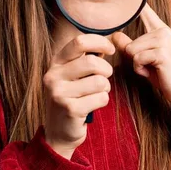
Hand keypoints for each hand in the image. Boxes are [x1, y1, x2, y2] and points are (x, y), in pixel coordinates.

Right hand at [42, 34, 114, 159]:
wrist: (58, 132)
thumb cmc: (73, 97)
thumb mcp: (73, 74)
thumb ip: (88, 56)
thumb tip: (116, 37)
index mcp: (56, 63)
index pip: (79, 42)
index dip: (100, 43)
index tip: (111, 50)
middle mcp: (53, 76)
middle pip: (92, 62)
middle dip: (106, 70)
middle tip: (104, 79)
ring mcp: (59, 93)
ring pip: (99, 81)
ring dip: (105, 88)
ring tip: (96, 94)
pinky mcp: (70, 109)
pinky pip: (101, 98)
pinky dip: (103, 101)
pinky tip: (92, 105)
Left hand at [112, 4, 170, 130]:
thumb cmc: (164, 76)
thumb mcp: (144, 59)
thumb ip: (130, 45)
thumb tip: (113, 34)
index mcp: (160, 30)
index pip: (144, 10)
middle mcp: (163, 31)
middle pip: (129, 42)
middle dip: (134, 58)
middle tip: (150, 66)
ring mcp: (163, 40)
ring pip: (131, 50)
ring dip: (137, 65)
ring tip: (153, 69)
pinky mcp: (161, 52)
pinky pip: (136, 59)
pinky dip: (141, 70)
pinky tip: (154, 73)